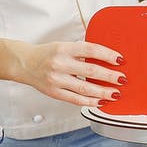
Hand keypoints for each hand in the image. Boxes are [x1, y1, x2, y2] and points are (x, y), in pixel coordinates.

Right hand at [7, 40, 124, 106]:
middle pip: (90, 70)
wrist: (25, 63)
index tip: (119, 59)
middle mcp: (60, 64)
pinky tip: (100, 101)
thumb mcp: (64, 45)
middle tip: (122, 79)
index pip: (90, 50)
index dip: (107, 54)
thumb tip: (106, 58)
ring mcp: (57, 80)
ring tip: (115, 93)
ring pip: (85, 88)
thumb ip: (81, 52)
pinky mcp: (54, 93)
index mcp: (64, 48)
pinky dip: (90, 101)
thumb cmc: (47, 53)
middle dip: (109, 76)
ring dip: (103, 92)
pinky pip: (76, 99)